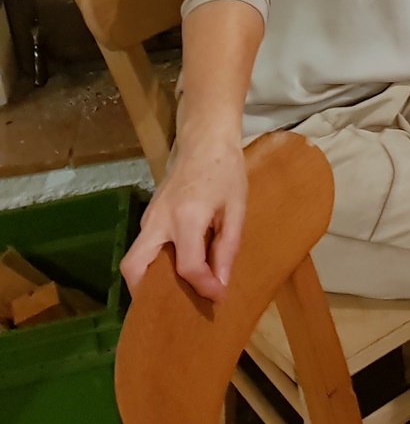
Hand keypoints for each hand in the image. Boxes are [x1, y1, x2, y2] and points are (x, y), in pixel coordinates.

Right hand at [120, 134, 247, 301]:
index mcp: (185, 218)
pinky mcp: (149, 215)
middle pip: (134, 268)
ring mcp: (148, 218)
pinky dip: (154, 265)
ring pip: (134, 259)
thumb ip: (227, 246)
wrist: (204, 140)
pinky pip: (144, 248)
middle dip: (148, 295)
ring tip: (177, 294)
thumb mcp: (236, 208)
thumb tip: (221, 282)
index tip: (218, 298)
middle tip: (174, 308)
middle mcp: (157, 221)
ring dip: (149, 281)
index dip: (204, 287)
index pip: (187, 265)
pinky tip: (176, 271)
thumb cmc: (225, 171)